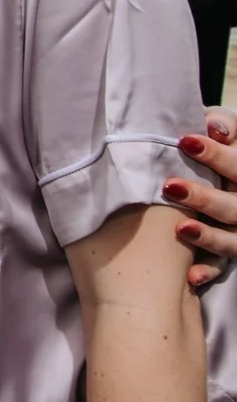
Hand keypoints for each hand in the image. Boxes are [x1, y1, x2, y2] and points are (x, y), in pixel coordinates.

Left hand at [164, 108, 236, 288]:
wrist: (218, 169)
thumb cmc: (213, 141)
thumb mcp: (222, 128)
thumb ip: (222, 124)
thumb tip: (214, 127)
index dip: (217, 155)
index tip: (185, 141)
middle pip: (235, 205)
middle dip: (205, 197)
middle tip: (171, 187)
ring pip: (233, 239)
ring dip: (209, 236)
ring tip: (181, 229)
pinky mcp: (228, 247)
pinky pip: (222, 264)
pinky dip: (207, 270)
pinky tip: (190, 276)